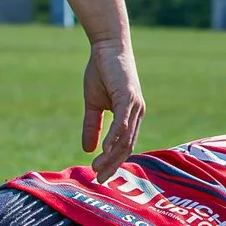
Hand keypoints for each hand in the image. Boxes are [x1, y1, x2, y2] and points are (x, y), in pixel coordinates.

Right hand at [81, 36, 144, 177]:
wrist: (106, 47)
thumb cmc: (102, 72)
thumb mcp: (93, 104)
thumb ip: (92, 126)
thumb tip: (88, 149)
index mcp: (131, 116)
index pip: (124, 145)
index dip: (113, 162)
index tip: (100, 176)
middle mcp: (137, 113)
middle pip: (127, 146)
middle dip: (113, 164)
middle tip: (99, 178)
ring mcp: (135, 105)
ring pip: (125, 138)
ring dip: (111, 155)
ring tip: (98, 168)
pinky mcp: (128, 97)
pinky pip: (122, 122)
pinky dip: (114, 137)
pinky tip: (105, 149)